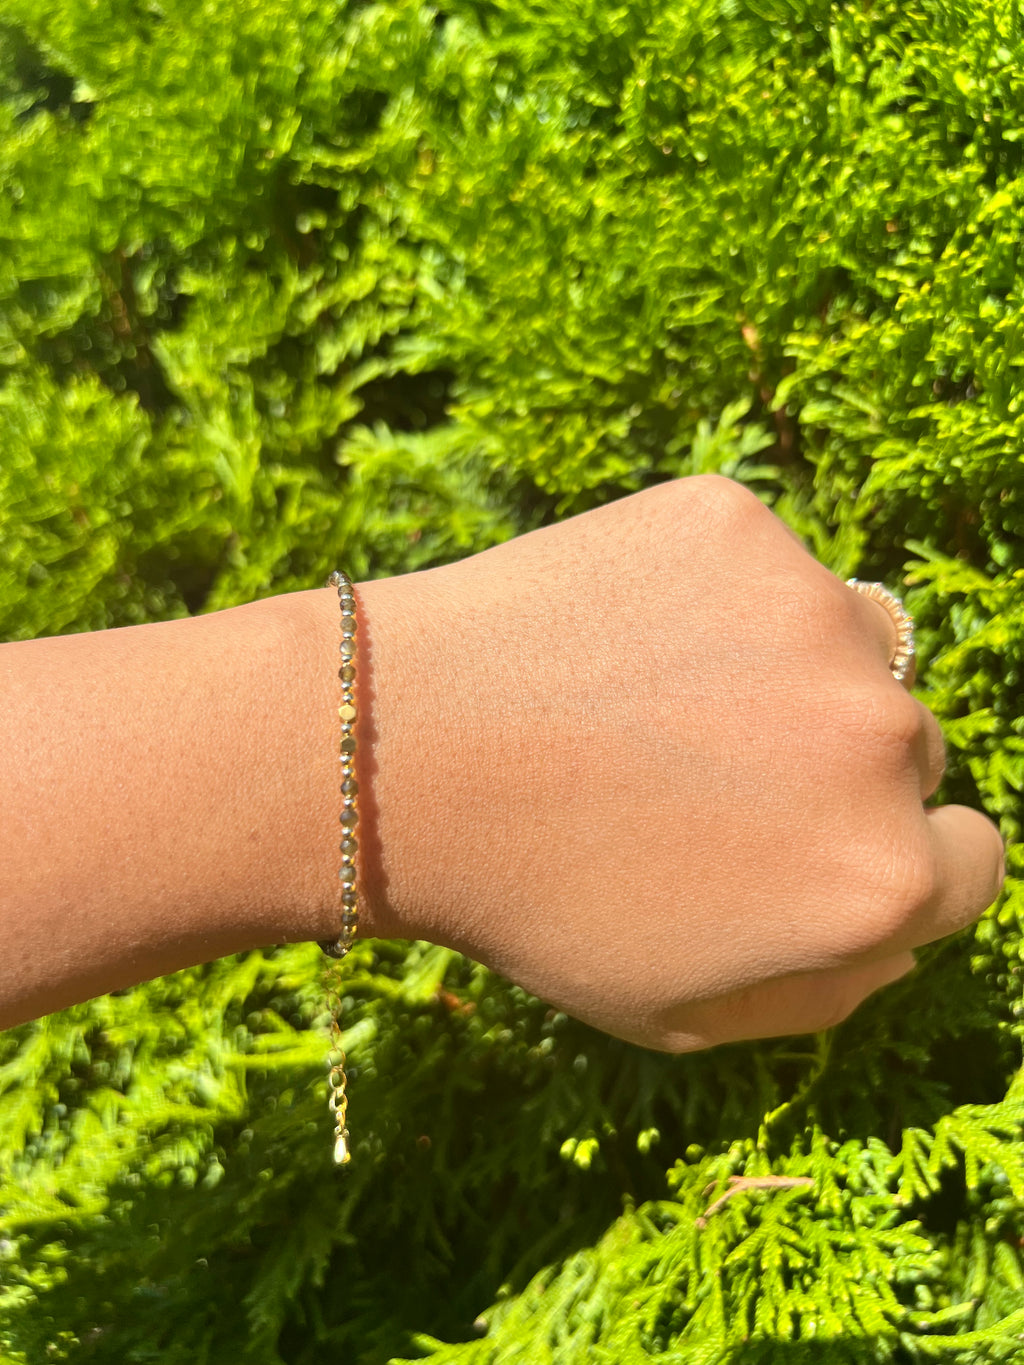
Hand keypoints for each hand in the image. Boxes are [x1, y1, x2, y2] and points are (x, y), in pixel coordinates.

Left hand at [357, 476, 1004, 1049]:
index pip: (969, 861)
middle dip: (831, 768)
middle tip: (704, 775)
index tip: (810, 840)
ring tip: (658, 702)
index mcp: (880, 880)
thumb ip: (832, 986)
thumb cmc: (532, 901)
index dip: (888, 857)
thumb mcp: (686, 1012)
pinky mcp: (736, 524)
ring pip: (850, 645)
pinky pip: (766, 567)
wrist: (395, 757)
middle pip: (909, 750)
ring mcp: (810, 613)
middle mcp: (879, 740)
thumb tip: (908, 923)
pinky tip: (624, 635)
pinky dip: (716, 596)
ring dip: (789, 672)